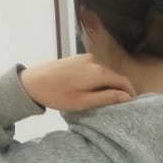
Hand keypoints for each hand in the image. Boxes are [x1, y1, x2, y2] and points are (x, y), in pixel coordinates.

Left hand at [18, 56, 134, 112]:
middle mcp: (95, 61)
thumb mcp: (82, 102)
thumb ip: (106, 98)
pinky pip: (95, 68)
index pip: (123, 80)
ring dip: (108, 84)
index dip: (130, 92)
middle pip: (115, 75)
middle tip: (117, 105)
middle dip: (119, 88)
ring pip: (105, 71)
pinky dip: (98, 78)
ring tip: (103, 99)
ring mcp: (86, 57)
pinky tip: (91, 89)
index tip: (131, 104)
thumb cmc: (56, 95)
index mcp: (98, 72)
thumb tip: (127, 96)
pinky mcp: (78, 58)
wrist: (31, 82)